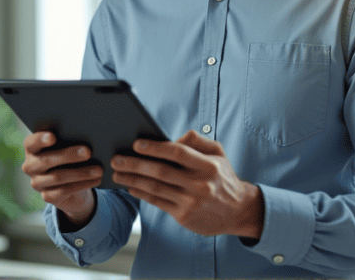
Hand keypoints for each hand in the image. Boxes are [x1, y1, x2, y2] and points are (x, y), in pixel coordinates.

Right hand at [22, 131, 102, 226]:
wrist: (72, 184)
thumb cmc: (70, 157)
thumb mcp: (68, 147)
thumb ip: (69, 141)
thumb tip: (86, 138)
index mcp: (32, 149)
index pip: (30, 142)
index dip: (40, 139)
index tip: (53, 136)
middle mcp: (30, 166)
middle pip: (46, 160)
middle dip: (68, 155)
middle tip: (88, 151)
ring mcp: (37, 183)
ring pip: (57, 177)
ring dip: (80, 173)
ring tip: (98, 169)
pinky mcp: (47, 197)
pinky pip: (64, 191)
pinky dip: (82, 185)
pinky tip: (96, 180)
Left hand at [111, 130, 263, 238]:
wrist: (238, 210)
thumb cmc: (222, 177)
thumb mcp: (218, 153)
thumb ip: (196, 141)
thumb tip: (172, 138)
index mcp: (208, 166)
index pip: (178, 153)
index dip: (155, 147)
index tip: (136, 143)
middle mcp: (200, 184)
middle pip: (161, 171)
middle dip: (135, 164)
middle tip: (117, 159)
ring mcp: (191, 202)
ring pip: (155, 188)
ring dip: (132, 180)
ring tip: (117, 173)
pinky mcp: (184, 216)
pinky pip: (157, 202)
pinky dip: (141, 193)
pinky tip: (130, 186)